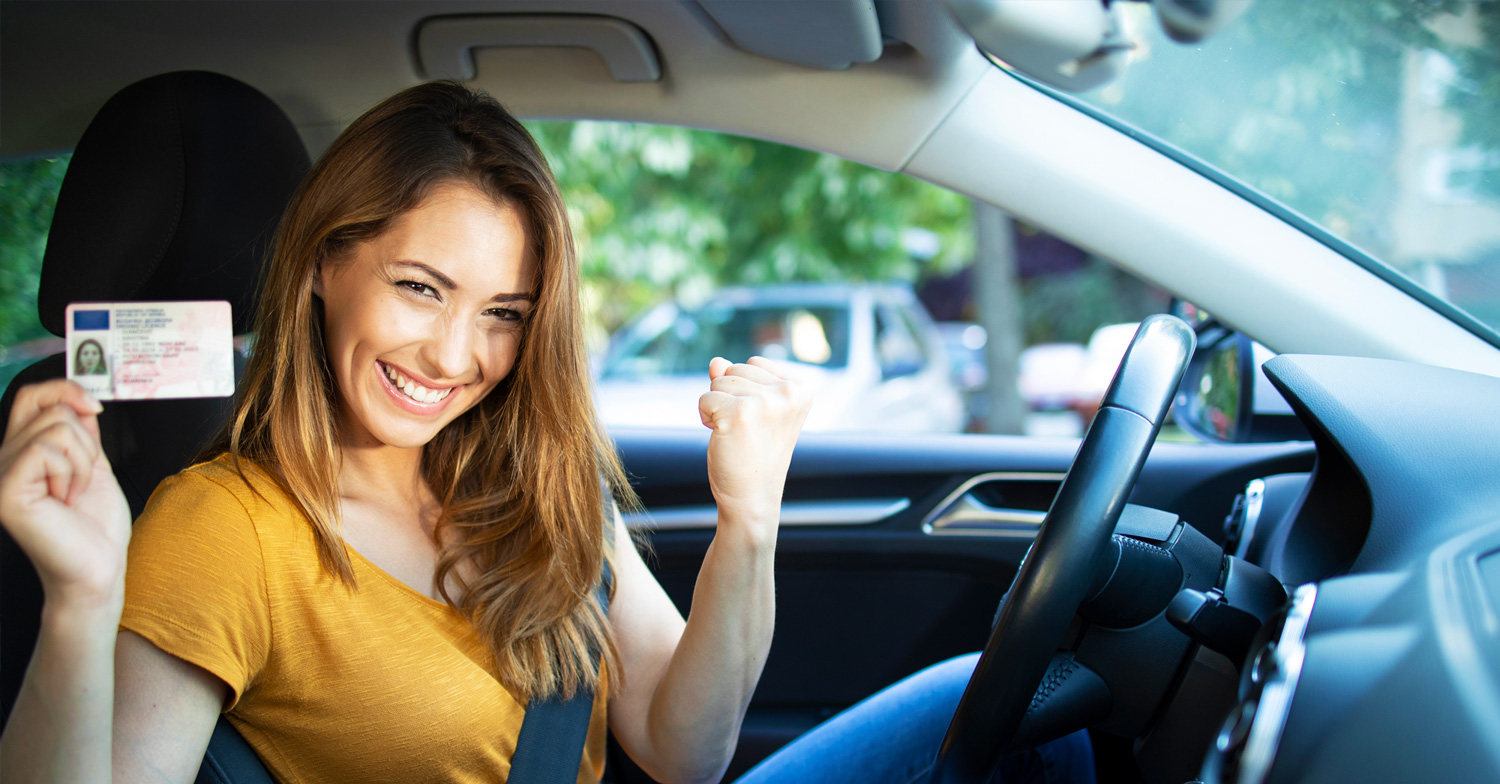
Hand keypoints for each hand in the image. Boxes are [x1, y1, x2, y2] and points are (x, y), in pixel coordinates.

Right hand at [0, 380, 130, 607]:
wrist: (97, 567)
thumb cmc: (95, 524)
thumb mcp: (92, 464)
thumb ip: (81, 431)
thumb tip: (81, 398)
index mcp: (21, 451)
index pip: (31, 396)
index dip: (65, 389)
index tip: (95, 408)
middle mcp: (2, 459)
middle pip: (52, 409)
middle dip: (85, 442)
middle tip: (81, 479)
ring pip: (56, 428)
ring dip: (82, 461)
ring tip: (72, 494)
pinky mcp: (5, 489)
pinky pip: (48, 450)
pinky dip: (72, 472)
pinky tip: (64, 500)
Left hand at [697, 357, 812, 537]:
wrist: (752, 497)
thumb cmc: (753, 453)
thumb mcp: (753, 409)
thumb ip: (737, 380)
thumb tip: (716, 362)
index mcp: (801, 388)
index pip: (754, 362)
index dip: (745, 390)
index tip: (758, 420)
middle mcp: (788, 392)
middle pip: (734, 369)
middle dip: (729, 397)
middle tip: (745, 430)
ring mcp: (765, 402)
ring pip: (717, 382)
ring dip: (717, 408)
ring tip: (736, 435)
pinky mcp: (739, 413)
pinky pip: (705, 399)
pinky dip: (705, 418)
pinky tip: (724, 438)